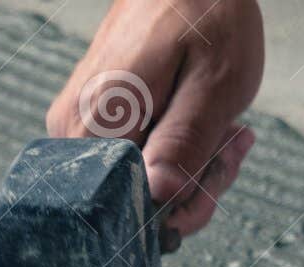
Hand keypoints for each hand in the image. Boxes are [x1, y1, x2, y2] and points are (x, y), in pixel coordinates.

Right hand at [46, 0, 264, 238]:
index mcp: (97, 126)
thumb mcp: (215, 82)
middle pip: (130, 202)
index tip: (217, 172)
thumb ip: (185, 144)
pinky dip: (172, 154)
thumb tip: (160, 199)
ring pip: (134, 185)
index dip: (177, 209)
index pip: (130, 208)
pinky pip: (130, 164)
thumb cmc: (203, 16)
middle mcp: (71, 135)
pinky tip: (199, 126)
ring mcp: (74, 132)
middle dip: (190, 189)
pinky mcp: (86, 126)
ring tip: (225, 130)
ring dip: (187, 171)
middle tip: (232, 146)